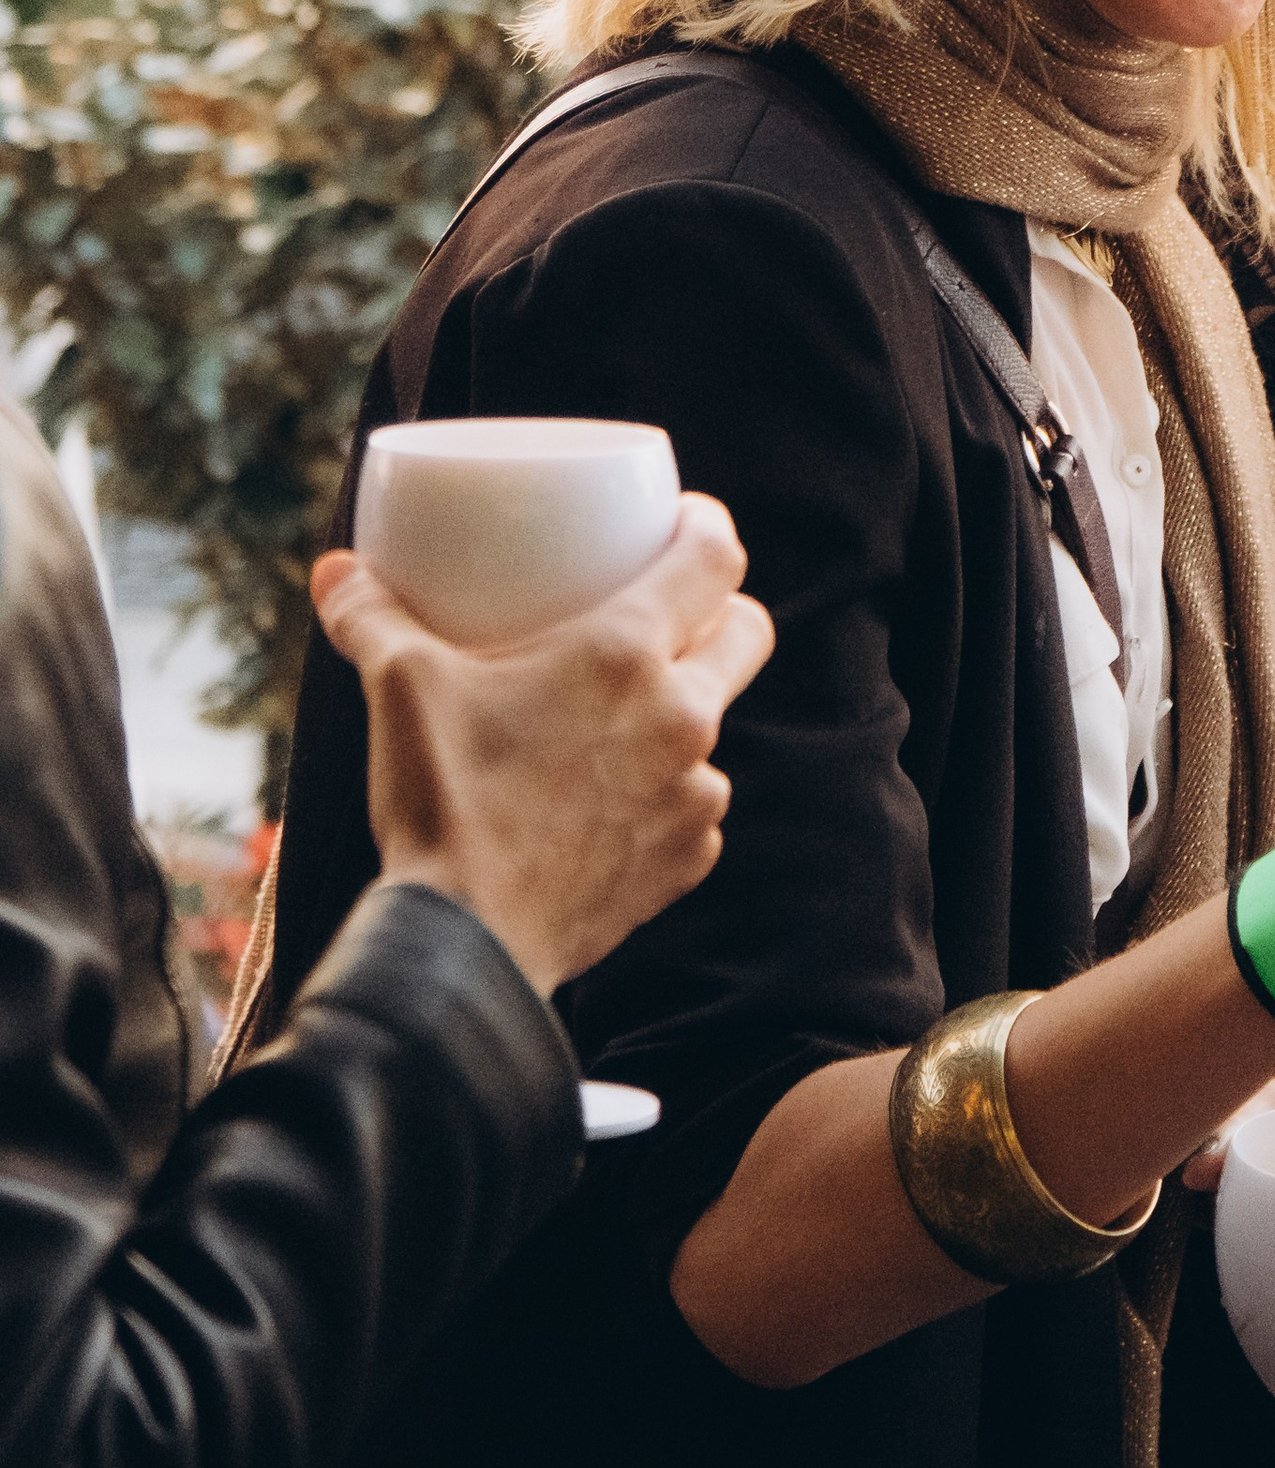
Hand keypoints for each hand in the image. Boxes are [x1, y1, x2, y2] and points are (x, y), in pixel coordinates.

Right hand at [311, 492, 773, 995]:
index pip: (717, 557)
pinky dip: (662, 796)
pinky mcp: (688, 856)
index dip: (707, 527)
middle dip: (720, 612)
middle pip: (746, 633)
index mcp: (626, 653)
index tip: (680, 523)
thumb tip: (334, 571)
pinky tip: (610, 801)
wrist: (465, 944)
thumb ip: (371, 617)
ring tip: (616, 723)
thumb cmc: (441, 803)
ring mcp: (694, 791)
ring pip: (715, 725)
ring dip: (679, 715)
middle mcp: (683, 715)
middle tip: (668, 614)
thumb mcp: (399, 689)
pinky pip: (694, 805)